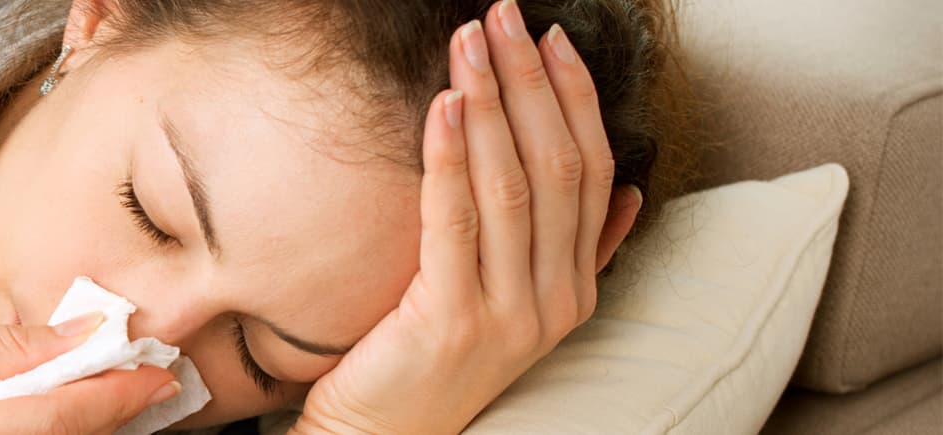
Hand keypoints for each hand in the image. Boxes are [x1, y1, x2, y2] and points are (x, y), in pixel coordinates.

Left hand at [292, 2, 639, 432]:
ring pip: (513, 186)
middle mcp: (553, 300)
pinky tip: (444, 106)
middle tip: (505, 17)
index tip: (551, 39)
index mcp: (574, 288)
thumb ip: (572, 252)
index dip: (573, 99)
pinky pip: (456, 222)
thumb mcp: (511, 303)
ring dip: (491, 104)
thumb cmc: (430, 361)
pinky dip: (451, 157)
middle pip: (557, 167)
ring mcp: (508, 314)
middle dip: (531, 83)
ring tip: (471, 43)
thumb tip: (625, 194)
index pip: (590, 171)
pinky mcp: (451, 320)